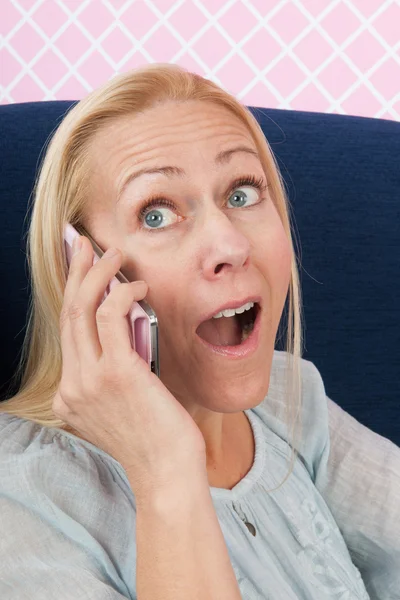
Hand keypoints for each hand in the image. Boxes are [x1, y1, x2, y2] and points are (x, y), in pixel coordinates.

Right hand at [52, 235, 206, 494]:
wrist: (169, 474)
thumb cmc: (157, 440)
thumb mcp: (124, 406)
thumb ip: (116, 372)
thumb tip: (127, 328)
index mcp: (70, 395)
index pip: (68, 333)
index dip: (73, 296)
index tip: (81, 271)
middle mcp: (72, 386)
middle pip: (67, 314)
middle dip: (75, 272)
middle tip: (86, 244)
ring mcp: (89, 380)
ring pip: (82, 308)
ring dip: (98, 273)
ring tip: (116, 254)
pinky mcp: (116, 373)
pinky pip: (111, 315)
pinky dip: (124, 293)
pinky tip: (139, 286)